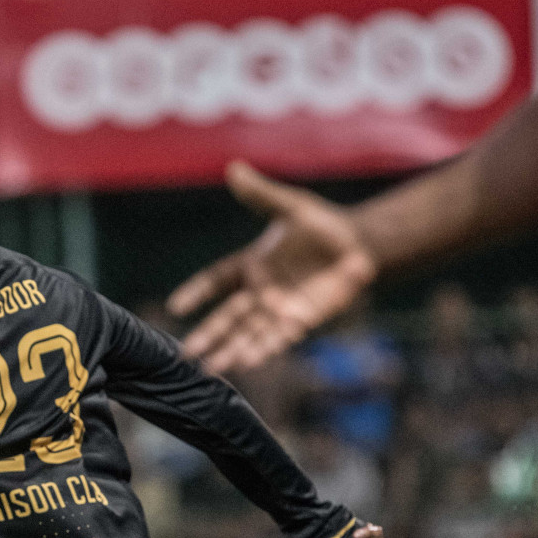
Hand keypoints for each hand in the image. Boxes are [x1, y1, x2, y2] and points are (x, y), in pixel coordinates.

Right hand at [167, 162, 377, 372]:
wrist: (361, 245)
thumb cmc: (323, 224)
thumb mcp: (290, 206)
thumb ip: (260, 195)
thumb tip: (234, 168)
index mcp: (250, 264)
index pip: (216, 280)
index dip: (197, 292)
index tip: (176, 307)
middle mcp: (259, 291)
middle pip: (227, 317)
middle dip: (207, 335)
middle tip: (184, 354)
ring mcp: (279, 309)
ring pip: (248, 334)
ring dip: (230, 351)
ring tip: (210, 369)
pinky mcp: (300, 321)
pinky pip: (278, 339)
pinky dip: (263, 351)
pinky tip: (248, 364)